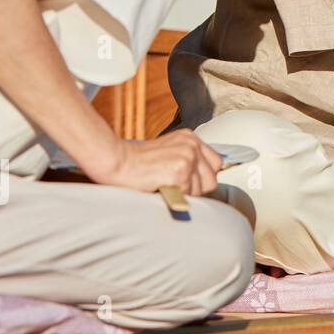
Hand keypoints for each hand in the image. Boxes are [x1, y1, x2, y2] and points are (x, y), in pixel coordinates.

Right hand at [85, 130, 224, 195]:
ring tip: (165, 184)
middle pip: (212, 179)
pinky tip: (162, 186)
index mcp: (190, 138)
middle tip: (175, 186)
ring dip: (185, 193)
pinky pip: (188, 194)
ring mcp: (187, 157)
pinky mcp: (179, 171)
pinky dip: (176, 196)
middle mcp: (192, 145)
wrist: (118, 162)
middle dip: (197, 188)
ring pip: (201, 189)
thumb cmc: (139, 162)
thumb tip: (206, 178)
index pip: (216, 163)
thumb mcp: (169, 151)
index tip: (190, 181)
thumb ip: (187, 159)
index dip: (204, 177)